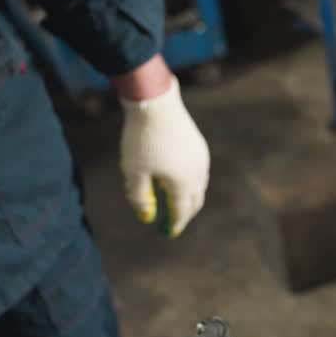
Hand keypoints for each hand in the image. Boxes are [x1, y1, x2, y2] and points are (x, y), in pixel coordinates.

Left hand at [119, 74, 209, 236]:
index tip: (168, 233)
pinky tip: (177, 177)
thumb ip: (140, 197)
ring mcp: (201, 159)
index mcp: (183, 183)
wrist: (155, 103)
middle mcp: (198, 174)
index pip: (181, 211)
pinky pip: (198, 171)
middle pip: (195, 201)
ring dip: (188, 197)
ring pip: (199, 186)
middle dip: (184, 213)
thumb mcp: (134, 171)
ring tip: (175, 200)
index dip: (175, 224)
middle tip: (173, 220)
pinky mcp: (198, 145)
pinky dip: (189, 181)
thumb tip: (146, 216)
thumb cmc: (142, 139)